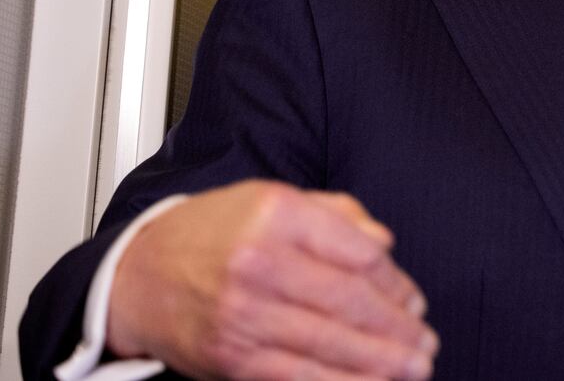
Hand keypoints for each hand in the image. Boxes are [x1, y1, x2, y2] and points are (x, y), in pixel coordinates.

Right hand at [107, 180, 437, 379]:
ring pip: (329, 343)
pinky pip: (299, 375)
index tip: (414, 299)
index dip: (395, 282)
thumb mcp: (271, 199)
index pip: (358, 251)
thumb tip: (383, 242)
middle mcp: (259, 261)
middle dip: (397, 327)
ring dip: (381, 361)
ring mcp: (244, 312)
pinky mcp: (232, 356)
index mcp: (276, 213)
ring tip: (412, 367)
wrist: (138, 274)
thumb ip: (335, 214)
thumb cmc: (210, 235)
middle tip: (425, 341)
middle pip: (349, 300)